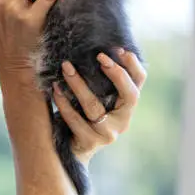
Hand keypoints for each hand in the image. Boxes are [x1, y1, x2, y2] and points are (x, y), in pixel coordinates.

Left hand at [53, 49, 146, 165]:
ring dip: (78, 84)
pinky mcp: (90, 141)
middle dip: (116, 74)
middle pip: (129, 95)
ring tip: (66, 67)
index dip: (133, 66)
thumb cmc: (83, 114)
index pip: (140, 83)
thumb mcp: (96, 96)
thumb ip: (99, 80)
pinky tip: (55, 89)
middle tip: (99, 56)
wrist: (71, 147)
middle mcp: (123, 120)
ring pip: (94, 106)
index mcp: (126, 106)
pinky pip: (75, 119)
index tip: (119, 49)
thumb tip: (92, 46)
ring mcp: (107, 133)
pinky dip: (63, 102)